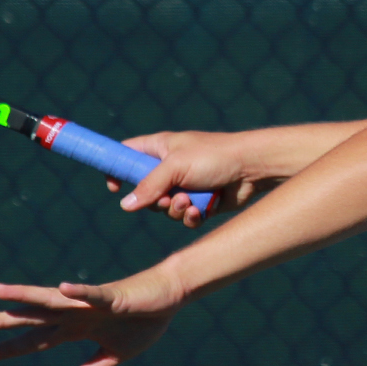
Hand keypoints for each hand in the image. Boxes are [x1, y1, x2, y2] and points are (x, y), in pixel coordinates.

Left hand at [0, 263, 186, 365]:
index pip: (38, 339)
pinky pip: (94, 294)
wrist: (170, 296)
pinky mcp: (114, 297)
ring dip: (26, 296)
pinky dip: (79, 292)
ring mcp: (91, 305)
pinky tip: (62, 288)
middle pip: (35, 317)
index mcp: (76, 329)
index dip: (13, 347)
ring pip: (53, 299)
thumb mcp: (115, 354)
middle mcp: (76, 314)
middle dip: (6, 320)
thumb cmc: (143, 320)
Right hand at [106, 131, 275, 226]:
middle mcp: (171, 167)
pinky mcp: (201, 203)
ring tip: (189, 202)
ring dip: (175, 210)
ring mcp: (186, 186)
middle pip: (144, 190)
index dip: (117, 168)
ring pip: (165, 209)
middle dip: (154, 200)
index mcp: (161, 148)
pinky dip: (190, 217)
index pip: (128, 153)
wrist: (253, 169)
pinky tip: (200, 211)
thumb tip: (125, 205)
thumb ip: (149, 186)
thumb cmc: (215, 157)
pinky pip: (184, 218)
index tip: (113, 188)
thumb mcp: (176, 166)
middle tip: (167, 197)